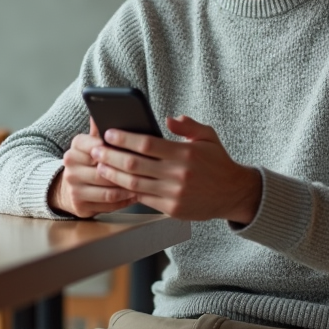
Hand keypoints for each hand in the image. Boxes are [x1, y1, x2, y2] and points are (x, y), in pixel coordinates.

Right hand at [49, 120, 138, 217]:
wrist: (69, 188)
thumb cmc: (89, 162)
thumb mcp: (93, 144)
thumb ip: (100, 130)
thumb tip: (102, 111)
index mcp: (75, 147)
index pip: (93, 145)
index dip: (111, 150)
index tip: (127, 151)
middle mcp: (70, 166)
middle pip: (102, 170)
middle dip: (125, 172)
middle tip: (146, 171)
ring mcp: (73, 187)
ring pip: (107, 190)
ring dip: (127, 189)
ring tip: (145, 185)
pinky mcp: (79, 205)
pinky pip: (107, 204)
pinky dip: (123, 201)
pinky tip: (135, 196)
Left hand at [91, 115, 261, 223]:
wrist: (233, 193)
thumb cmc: (217, 162)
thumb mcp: (208, 137)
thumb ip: (188, 125)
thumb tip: (168, 119)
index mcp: (185, 154)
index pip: (146, 144)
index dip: (124, 139)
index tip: (108, 133)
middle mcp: (178, 175)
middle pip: (134, 165)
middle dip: (110, 156)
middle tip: (95, 149)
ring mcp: (174, 194)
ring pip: (134, 184)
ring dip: (113, 175)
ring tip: (100, 166)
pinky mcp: (172, 210)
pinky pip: (143, 199)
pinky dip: (127, 191)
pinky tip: (116, 182)